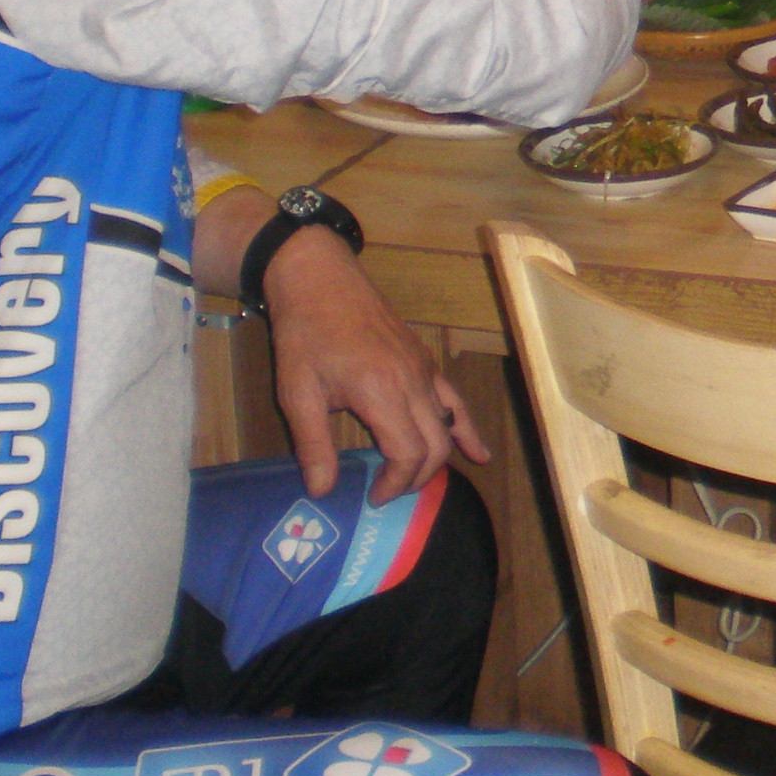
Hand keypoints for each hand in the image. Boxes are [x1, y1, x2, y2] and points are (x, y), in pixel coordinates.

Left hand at [262, 228, 490, 502]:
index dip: (395, 484)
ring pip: (449, 425)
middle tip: (387, 492)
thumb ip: (313, 445)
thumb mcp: (296, 393)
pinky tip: (478, 451)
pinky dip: (466, 428)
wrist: (320, 279)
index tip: (372, 496)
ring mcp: (423, 368)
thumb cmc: (305, 335)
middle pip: (435, 446)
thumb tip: (322, 491)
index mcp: (382, 392)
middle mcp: (412, 382)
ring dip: (439, 458)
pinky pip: (454, 399)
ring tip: (421, 482)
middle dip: (416, 479)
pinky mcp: (424, 359)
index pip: (409, 454)